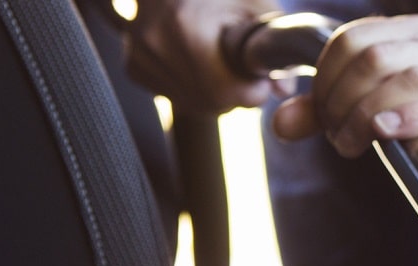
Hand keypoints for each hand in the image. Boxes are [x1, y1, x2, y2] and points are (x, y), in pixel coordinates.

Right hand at [124, 0, 279, 113]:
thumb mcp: (255, 6)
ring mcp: (138, 55)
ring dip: (215, 92)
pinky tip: (198, 60)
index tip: (259, 77)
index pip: (222, 94)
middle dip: (234, 93)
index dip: (250, 91)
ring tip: (220, 57)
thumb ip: (275, 47)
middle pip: (208, 103)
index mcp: (184, 26)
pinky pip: (176, 96)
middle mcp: (153, 43)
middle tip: (242, 66)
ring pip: (192, 104)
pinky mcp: (133, 65)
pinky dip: (194, 87)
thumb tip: (283, 89)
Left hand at [270, 15, 417, 190]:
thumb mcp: (372, 106)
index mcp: (410, 32)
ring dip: (365, 116)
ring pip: (403, 81)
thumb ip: (325, 112)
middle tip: (336, 135)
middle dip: (341, 100)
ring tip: (352, 144)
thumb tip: (281, 124)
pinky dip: (406, 118)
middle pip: (373, 59)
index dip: (324, 77)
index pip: (351, 39)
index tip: (320, 113)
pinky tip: (385, 131)